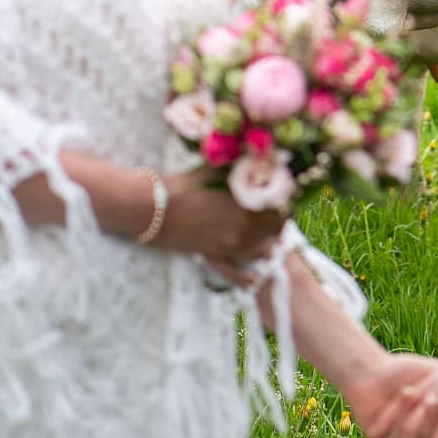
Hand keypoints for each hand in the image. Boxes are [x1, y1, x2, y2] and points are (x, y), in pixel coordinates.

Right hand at [153, 166, 286, 266]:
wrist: (149, 210)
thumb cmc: (180, 186)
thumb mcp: (214, 172)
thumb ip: (239, 169)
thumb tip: (261, 160)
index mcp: (244, 210)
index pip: (280, 208)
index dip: (287, 198)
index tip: (288, 188)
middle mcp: (241, 233)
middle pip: (274, 229)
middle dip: (281, 216)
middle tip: (282, 203)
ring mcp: (227, 249)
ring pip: (262, 249)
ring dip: (270, 238)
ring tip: (271, 226)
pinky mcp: (213, 257)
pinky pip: (235, 272)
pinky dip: (248, 274)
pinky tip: (256, 278)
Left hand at [340, 352, 437, 436]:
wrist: (374, 369)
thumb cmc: (407, 372)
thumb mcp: (436, 377)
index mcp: (431, 432)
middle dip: (435, 422)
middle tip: (436, 399)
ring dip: (417, 415)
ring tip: (420, 391)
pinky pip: (391, 436)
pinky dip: (399, 413)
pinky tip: (404, 393)